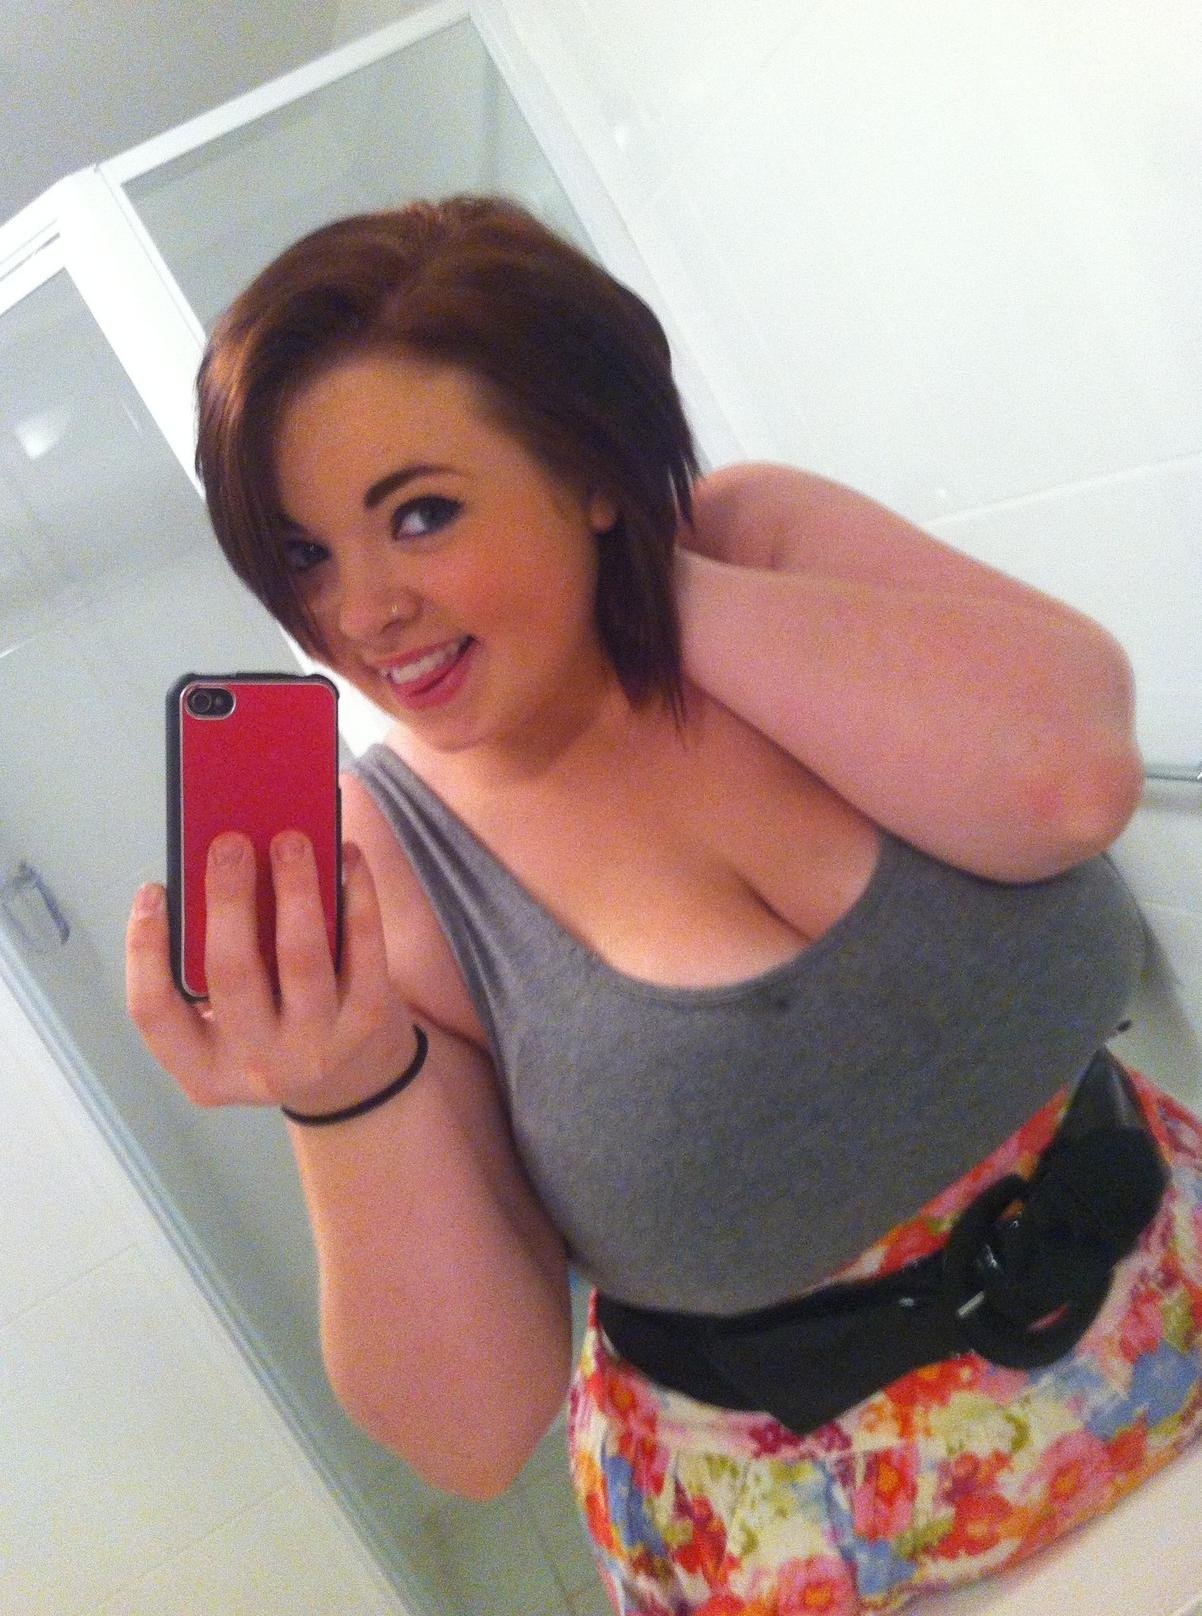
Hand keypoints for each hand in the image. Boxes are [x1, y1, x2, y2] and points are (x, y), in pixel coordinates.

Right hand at [126, 833, 417, 1113]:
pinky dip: (357, 899)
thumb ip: (214, 962)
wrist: (355, 1078)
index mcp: (201, 1068)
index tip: (152, 889)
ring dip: (295, 891)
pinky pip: (364, 952)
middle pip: (232, 974)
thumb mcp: (230, 1021)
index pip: (153, 1011)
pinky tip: (349, 858)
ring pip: (302, 960)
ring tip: (292, 840)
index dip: (144, 949)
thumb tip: (224, 867)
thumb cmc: (273, 1024)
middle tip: (230, 842)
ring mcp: (315, 1048)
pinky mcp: (368, 1023)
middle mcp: (255, 1067)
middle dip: (228, 901)